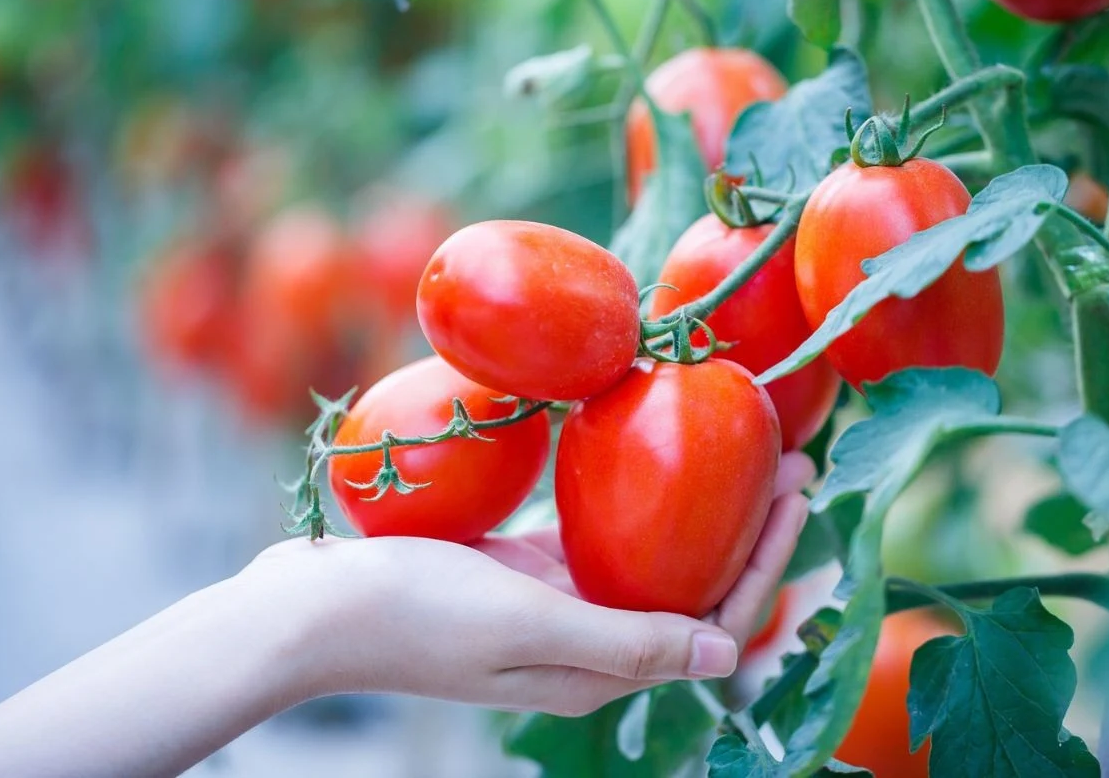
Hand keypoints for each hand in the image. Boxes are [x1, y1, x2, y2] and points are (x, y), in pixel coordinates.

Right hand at [245, 451, 813, 716]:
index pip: (713, 621)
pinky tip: (655, 451)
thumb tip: (731, 656)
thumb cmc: (412, 611)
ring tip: (741, 442)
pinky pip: (603, 532)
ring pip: (657, 553)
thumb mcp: (525, 625)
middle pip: (696, 583)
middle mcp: (591, 639)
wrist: (312, 605)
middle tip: (791, 452)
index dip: (766, 562)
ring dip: (704, 503)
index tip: (797, 490)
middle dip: (750, 525)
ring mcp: (559, 602)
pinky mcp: (527, 568)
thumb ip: (626, 641)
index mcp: (599, 666)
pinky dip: (641, 496)